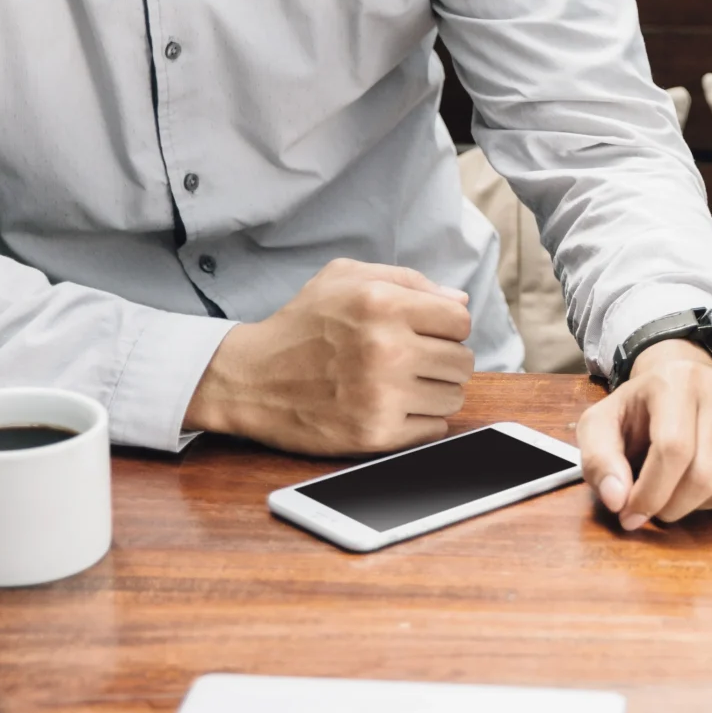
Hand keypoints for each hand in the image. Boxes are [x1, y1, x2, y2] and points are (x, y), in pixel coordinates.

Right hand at [187, 260, 473, 454]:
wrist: (249, 379)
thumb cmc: (300, 325)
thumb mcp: (344, 278)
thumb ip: (407, 280)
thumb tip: (459, 300)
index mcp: (382, 304)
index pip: (461, 320)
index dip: (445, 326)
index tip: (426, 333)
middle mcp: (387, 348)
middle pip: (462, 361)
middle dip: (442, 359)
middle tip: (412, 360)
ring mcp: (382, 395)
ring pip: (454, 397)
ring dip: (434, 391)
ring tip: (400, 384)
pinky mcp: (376, 434)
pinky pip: (434, 429)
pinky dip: (419, 420)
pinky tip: (390, 406)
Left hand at [575, 337, 711, 529]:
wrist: (681, 388)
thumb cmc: (639, 412)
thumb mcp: (601, 427)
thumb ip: (599, 461)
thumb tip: (617, 500)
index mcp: (677, 379)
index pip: (673, 449)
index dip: (650, 493)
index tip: (630, 513)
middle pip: (705, 475)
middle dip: (673, 507)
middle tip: (654, 508)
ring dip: (696, 506)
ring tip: (677, 489)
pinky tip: (704, 481)